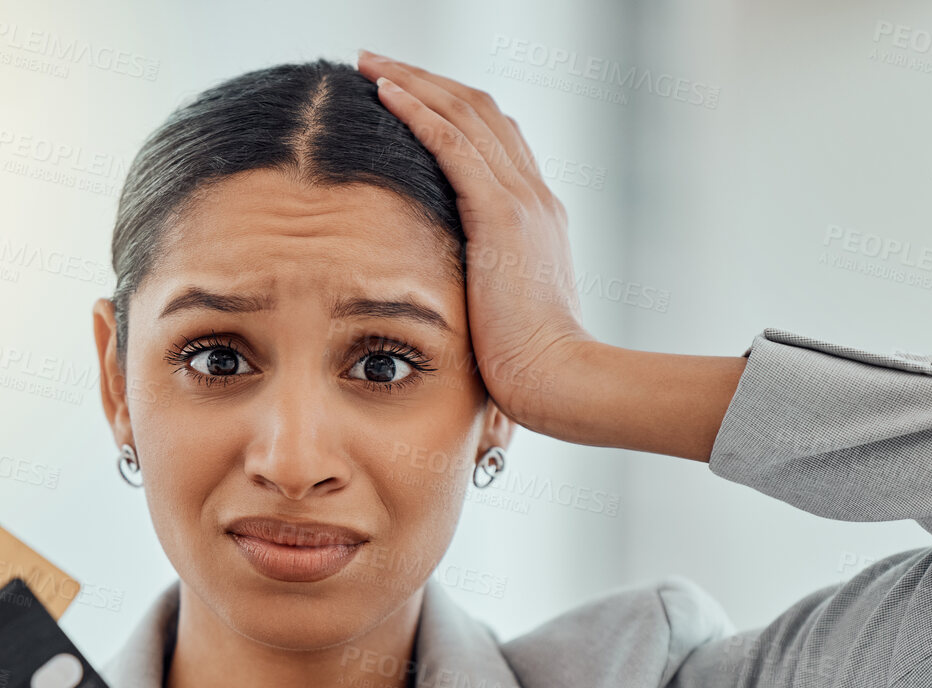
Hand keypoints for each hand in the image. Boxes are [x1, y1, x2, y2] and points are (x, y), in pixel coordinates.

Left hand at [357, 49, 595, 434]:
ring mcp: (522, 202)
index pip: (495, 139)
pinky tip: (385, 94)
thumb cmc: (529, 367)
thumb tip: (450, 294)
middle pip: (480, 111)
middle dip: (427, 81)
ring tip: (370, 64)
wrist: (561, 380)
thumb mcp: (502, 312)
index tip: (408, 96)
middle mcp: (534, 196)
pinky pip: (454, 145)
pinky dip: (418, 112)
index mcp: (537, 216)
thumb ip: (482, 285)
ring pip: (465, 115)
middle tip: (378, 63)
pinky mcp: (502, 216)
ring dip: (414, 82)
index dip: (450, 109)